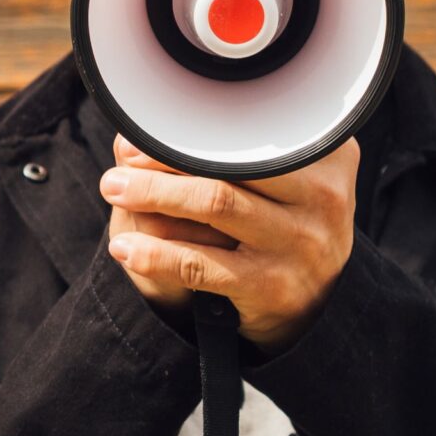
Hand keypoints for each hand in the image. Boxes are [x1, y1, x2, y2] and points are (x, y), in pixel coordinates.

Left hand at [99, 134, 358, 352]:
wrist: (314, 303)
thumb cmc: (279, 224)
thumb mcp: (270, 183)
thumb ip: (218, 154)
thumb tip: (137, 136)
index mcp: (322, 155)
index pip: (245, 134)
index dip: (185, 132)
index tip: (141, 134)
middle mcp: (321, 195)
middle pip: (229, 164)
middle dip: (164, 159)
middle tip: (120, 163)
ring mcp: (300, 242)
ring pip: (215, 204)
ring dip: (154, 194)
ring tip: (113, 189)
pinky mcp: (273, 286)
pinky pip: (202, 265)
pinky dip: (157, 255)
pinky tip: (125, 248)